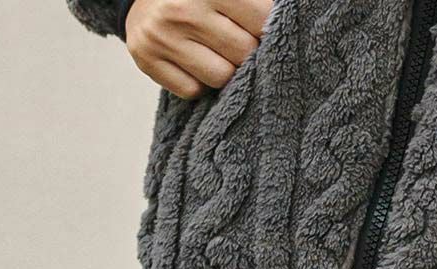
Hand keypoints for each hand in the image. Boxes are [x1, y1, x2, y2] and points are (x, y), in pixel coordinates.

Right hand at [125, 0, 272, 98]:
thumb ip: (256, 6)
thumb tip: (289, 21)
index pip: (262, 20)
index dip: (268, 31)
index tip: (261, 30)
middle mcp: (182, 8)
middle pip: (243, 52)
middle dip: (246, 53)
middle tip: (234, 42)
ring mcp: (161, 34)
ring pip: (221, 77)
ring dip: (224, 71)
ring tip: (213, 52)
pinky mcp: (147, 57)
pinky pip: (193, 91)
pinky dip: (198, 83)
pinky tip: (191, 62)